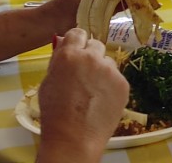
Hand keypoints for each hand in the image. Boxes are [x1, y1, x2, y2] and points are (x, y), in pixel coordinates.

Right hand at [37, 28, 128, 159]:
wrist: (74, 138)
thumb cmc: (55, 113)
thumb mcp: (48, 82)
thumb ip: (58, 60)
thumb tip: (63, 43)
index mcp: (69, 55)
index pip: (78, 33)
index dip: (76, 42)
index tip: (76, 51)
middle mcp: (92, 58)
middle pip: (95, 44)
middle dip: (90, 55)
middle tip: (84, 73)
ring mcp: (110, 70)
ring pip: (107, 62)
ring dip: (101, 71)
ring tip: (92, 92)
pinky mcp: (123, 83)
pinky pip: (116, 78)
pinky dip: (111, 85)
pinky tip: (101, 100)